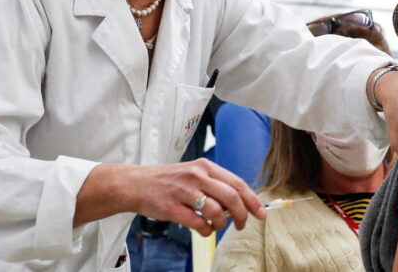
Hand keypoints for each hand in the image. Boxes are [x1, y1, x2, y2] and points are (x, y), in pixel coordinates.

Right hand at [74, 159, 265, 235]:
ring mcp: (184, 191)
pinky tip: (204, 230)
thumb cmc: (168, 181)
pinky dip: (205, 231)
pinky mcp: (172, 207)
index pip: (236, 183)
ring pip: (216, 211)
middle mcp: (197, 176)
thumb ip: (214, 184)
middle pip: (231, 197)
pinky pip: (197, 223)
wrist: (136, 183)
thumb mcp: (193, 174)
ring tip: (217, 227)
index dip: (252, 200)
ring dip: (221, 224)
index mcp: (205, 166)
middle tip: (241, 225)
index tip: (261, 214)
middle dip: (242, 214)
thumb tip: (239, 204)